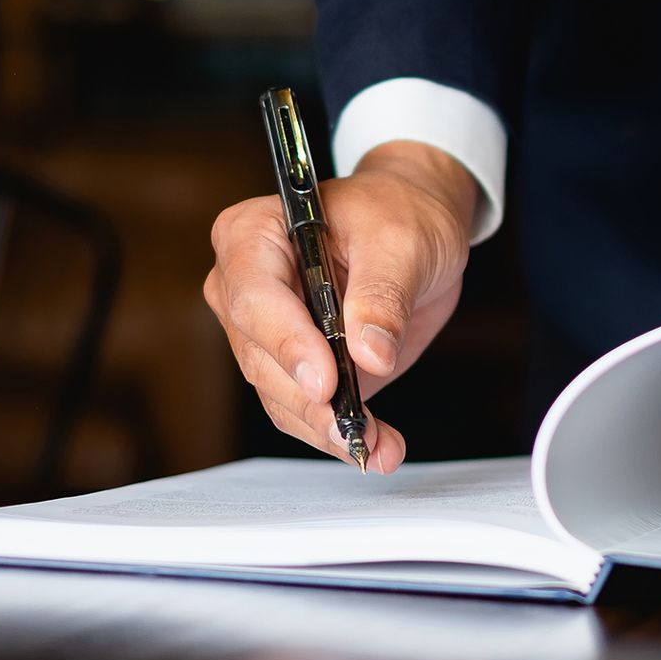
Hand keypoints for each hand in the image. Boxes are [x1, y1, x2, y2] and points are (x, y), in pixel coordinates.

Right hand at [205, 141, 477, 471]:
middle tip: (356, 428)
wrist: (417, 225)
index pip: (255, 298)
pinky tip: (379, 447)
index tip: (326, 382)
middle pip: (259, 357)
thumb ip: (383, 296)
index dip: (287, 344)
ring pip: (278, 395)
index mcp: (253, 235)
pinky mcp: (295, 366)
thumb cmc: (400, 213)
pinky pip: (304, 410)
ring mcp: (266, 331)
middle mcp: (243, 285)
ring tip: (379, 445)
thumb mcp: (402, 241)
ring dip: (327, 427)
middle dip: (308, 400)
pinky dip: (340, 433)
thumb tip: (369, 354)